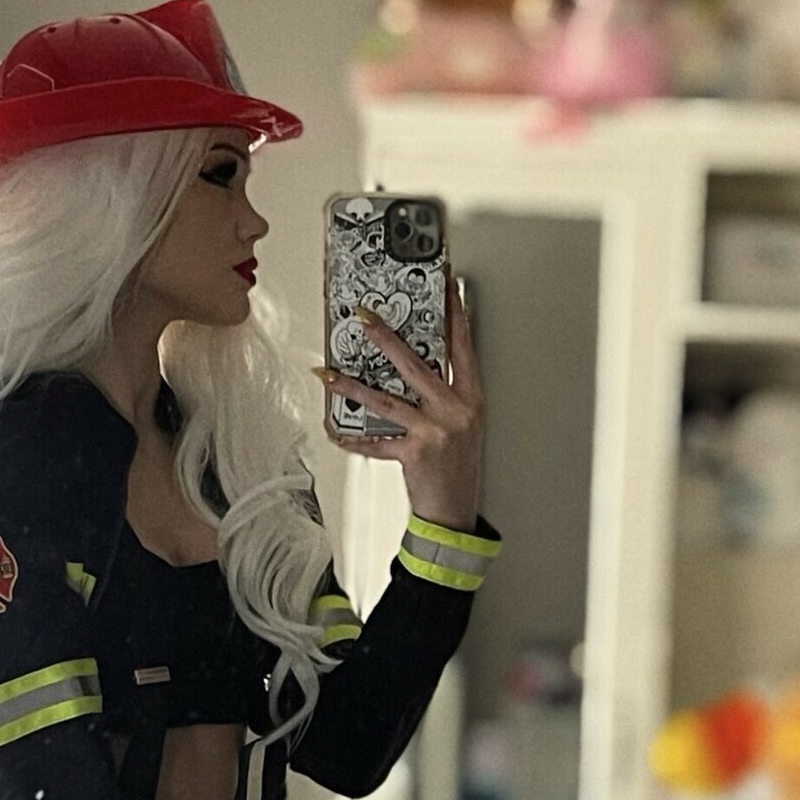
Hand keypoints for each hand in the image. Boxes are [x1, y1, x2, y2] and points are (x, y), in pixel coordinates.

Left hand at [316, 263, 484, 530]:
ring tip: (329, 372)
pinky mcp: (412, 453)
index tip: (445, 287)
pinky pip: (374, 441)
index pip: (463, 347)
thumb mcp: (463, 423)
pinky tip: (333, 428)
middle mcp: (454, 411)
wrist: (455, 511)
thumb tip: (415, 363)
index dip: (454, 315)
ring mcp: (434, 431)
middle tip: (364, 318)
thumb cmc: (458, 467)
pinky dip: (351, 437)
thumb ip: (446, 393)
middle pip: (416, 365)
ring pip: (387, 399)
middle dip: (387, 339)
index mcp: (471, 399)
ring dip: (353, 386)